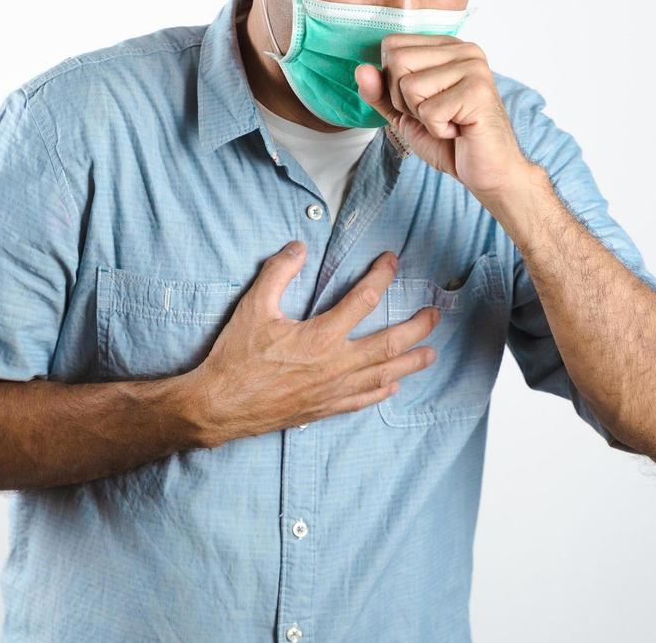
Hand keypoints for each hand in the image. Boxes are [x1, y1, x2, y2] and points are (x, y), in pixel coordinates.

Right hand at [182, 241, 440, 445]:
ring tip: (430, 353)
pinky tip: (393, 386)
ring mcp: (333, 390)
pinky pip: (363, 400)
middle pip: (390, 343)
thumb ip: (278, 272)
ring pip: (384, 375)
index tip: (392, 260)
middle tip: (434, 314)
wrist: (220, 406)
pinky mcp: (324, 408)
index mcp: (321, 336)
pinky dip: (382, 392)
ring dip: (411, 362)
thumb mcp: (253, 307)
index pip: (364, 299)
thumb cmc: (236, 357)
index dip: (381, 276)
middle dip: (417, 327)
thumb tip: (297, 247)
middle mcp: (335, 365)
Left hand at [355, 33, 531, 198]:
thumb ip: (380, 92)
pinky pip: (428, 110)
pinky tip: (458, 130)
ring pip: (409, 86)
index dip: (393, 83)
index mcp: (446, 47)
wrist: (488, 171)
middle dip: (404, 100)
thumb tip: (361, 70)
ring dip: (421, 116)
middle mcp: (463, 50)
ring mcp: (473, 67)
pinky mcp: (478, 91)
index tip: (423, 102)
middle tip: (434, 115)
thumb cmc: (450, 141)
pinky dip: (437, 130)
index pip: (392, 46)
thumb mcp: (404, 114)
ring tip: (448, 122)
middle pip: (397, 61)